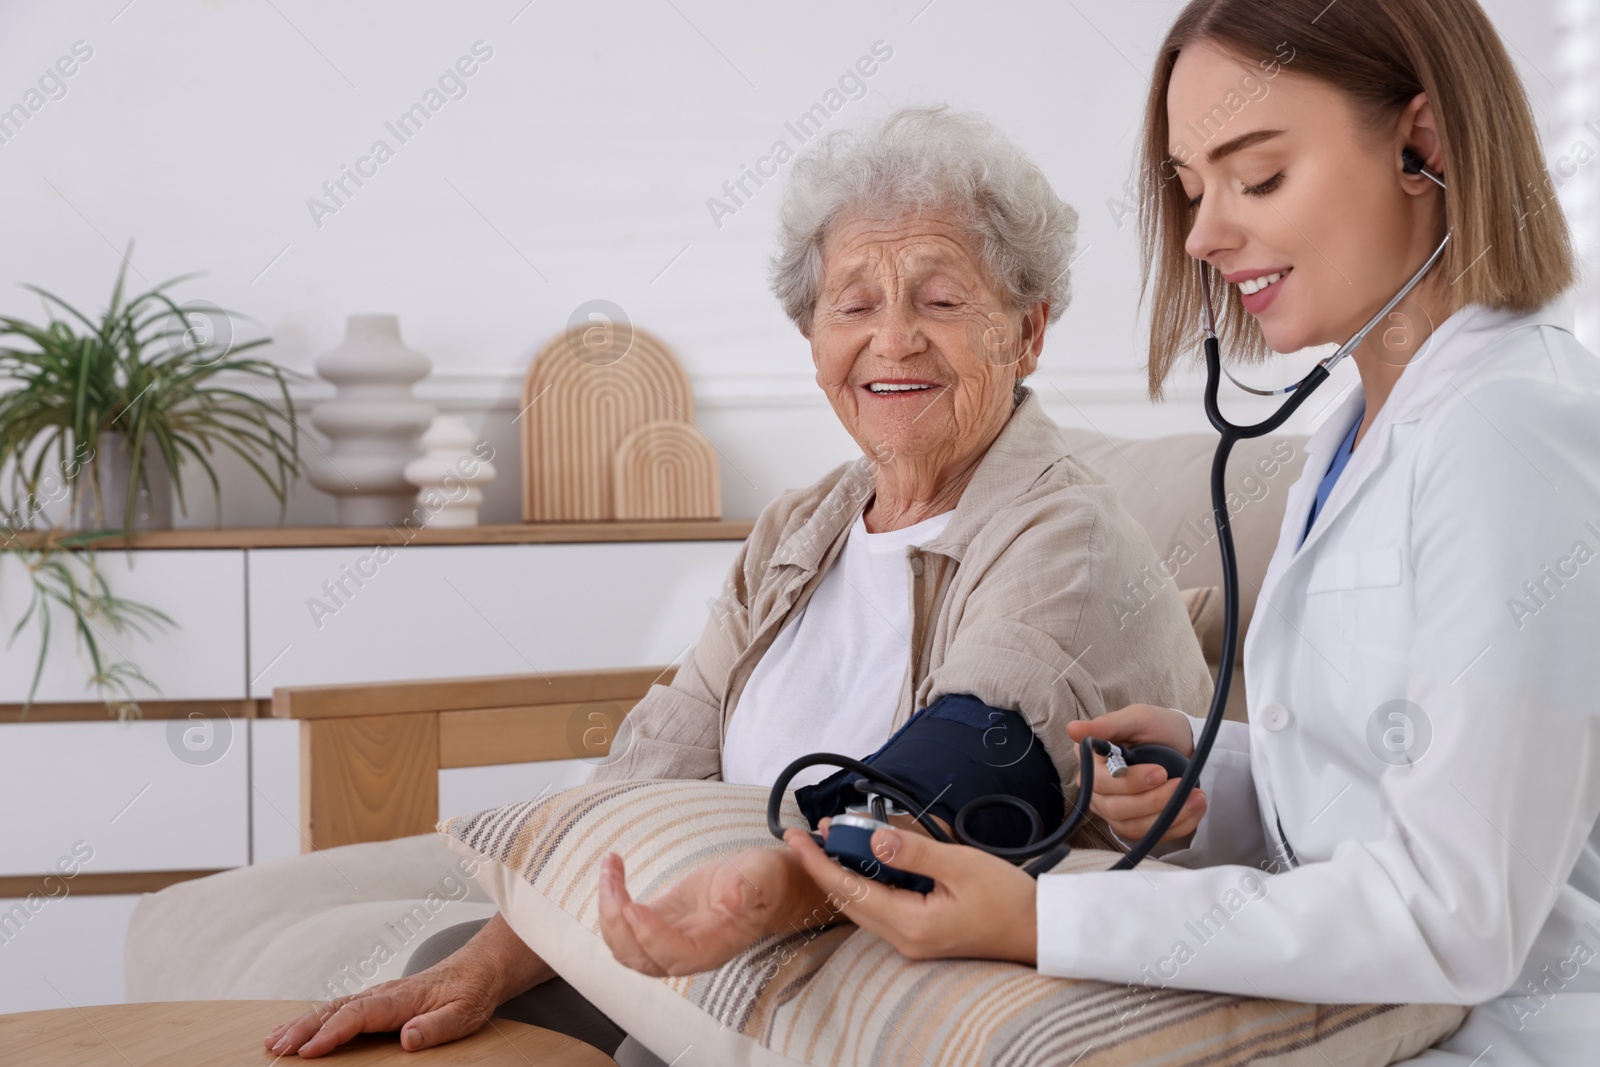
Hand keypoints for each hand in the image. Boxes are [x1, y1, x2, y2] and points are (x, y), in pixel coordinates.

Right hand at [261, 912, 550, 1056]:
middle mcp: (384, 993)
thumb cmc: (472, 992)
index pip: (360, 1015)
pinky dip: (314, 1019)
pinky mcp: (377, 1001)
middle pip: (336, 1009)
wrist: (481, 969)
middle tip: (277, 1048)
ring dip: (302, 1023)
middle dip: (304, 1028)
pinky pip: (339, 1009)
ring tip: (274, 1041)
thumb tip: (407, 1038)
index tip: (309, 1050)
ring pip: (333, 1007)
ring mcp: (378, 995)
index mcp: (402, 998)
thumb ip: (436, 1027)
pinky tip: (297, 1030)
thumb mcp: (464, 1014)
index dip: (332, 1033)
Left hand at [598, 847, 803, 976]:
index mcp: (714, 946)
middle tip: (612, 881)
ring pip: (626, 946)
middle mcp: (687, 952)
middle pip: (641, 958)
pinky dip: (612, 901)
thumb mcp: (764, 877)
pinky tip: (613, 870)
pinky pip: (625, 925)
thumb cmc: (765, 883)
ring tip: (610, 870)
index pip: (676, 956)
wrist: (761, 886)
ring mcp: (668, 939)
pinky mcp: (657, 922)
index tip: (634, 907)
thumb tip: (731, 899)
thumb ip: (749, 887)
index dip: (651, 938)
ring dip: (608, 912)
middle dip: (618, 924)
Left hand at [783, 824, 1037, 963]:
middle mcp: (904, 939)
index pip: (848, 889)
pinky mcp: (920, 934)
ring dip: (846, 872)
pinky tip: (870, 859)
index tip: (797, 836)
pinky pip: (882, 906)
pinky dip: (869, 881)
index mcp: (910, 924)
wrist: (1038, 929)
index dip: (818, 861)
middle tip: (813, 832)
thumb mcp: (961, 865)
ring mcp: (911, 940)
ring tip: (836, 838)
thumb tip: (874, 841)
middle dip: (826, 864)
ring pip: (863, 904)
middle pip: (848, 900)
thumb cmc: (1007, 898)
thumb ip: (914, 853)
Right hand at [1065, 704, 1205, 843]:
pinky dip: (1177, 825)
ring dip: (1168, 815)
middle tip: (1181, 785)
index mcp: (1091, 762)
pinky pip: (1151, 836)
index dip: (1129, 783)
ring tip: (1196, 798)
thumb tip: (1072, 729)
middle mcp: (1097, 790)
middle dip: (1153, 801)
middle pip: (1116, 809)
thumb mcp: (1137, 718)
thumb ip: (1107, 725)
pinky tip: (1195, 808)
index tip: (1160, 772)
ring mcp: (1114, 811)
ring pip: (1133, 827)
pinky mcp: (1135, 825)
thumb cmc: (1157, 728)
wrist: (1183, 744)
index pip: (1099, 783)